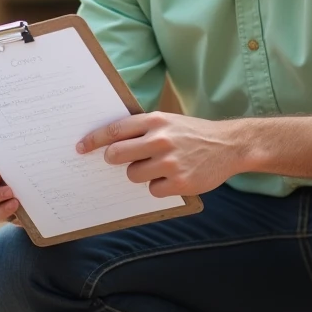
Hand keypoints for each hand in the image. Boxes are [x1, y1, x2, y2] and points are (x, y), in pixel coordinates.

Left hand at [76, 112, 241, 196]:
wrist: (230, 145)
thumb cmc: (193, 133)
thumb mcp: (169, 122)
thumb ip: (143, 129)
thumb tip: (110, 142)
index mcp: (156, 120)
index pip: (114, 130)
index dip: (94, 140)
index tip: (81, 147)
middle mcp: (161, 139)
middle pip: (116, 155)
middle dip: (113, 159)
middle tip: (118, 160)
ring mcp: (170, 162)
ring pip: (133, 175)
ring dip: (140, 174)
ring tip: (159, 167)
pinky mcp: (180, 182)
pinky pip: (152, 190)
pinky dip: (158, 187)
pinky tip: (173, 178)